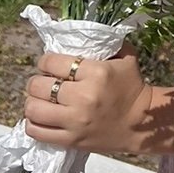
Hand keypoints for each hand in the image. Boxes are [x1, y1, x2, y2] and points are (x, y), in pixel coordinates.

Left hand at [23, 49, 161, 155]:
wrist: (141, 124)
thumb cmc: (132, 88)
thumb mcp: (126, 58)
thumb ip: (108, 43)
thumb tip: (86, 32)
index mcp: (96, 72)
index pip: (52, 62)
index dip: (45, 62)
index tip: (49, 65)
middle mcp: (83, 97)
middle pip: (38, 85)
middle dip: (36, 82)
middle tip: (43, 83)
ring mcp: (75, 121)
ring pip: (33, 109)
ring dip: (32, 102)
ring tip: (40, 100)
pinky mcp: (71, 140)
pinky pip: (37, 132)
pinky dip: (32, 124)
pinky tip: (40, 118)